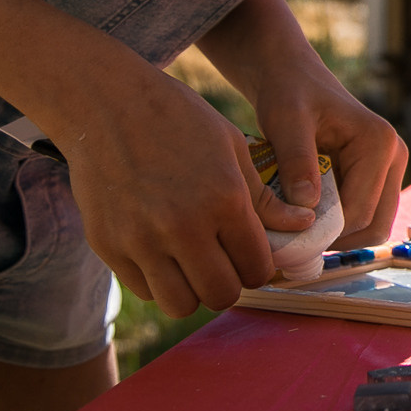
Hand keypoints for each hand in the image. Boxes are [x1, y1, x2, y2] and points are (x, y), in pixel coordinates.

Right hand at [52, 58, 311, 317]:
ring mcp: (141, 240)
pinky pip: (144, 290)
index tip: (252, 256)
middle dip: (230, 284)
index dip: (260, 268)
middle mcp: (183, 226)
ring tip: (194, 264)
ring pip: (180, 305)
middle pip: (220, 295)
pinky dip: (159, 282)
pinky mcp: (108, 246)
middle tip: (226, 264)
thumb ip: (265, 199)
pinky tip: (164, 254)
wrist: (107, 105)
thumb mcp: (232, 148)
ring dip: (193, 292)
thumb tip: (304, 224)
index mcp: (224, 200)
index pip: (256, 267)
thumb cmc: (179, 120)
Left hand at [193, 0, 408, 247]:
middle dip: (334, 239)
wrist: (293, 79)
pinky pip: (365, 216)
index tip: (284, 240)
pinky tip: (306, 217)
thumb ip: (297, 161)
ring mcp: (390, 168)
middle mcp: (395, 156)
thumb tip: (307, 206)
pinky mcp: (379, 177)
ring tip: (297, 228)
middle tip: (292, 241)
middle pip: (373, 226)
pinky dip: (338, 225)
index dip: (323, 233)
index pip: (359, 212)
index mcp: (380, 143)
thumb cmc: (288, 94)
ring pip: (372, 226)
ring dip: (337, 235)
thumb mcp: (285, 122)